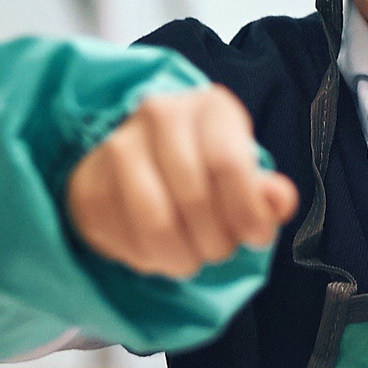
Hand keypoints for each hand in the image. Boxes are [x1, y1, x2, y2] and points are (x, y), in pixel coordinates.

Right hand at [66, 86, 296, 276]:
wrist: (140, 158)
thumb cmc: (205, 167)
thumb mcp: (244, 172)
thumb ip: (266, 191)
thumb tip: (279, 201)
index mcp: (209, 107)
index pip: (229, 165)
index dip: (246, 213)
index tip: (255, 237)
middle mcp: (159, 115)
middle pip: (194, 199)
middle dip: (215, 242)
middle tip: (218, 251)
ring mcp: (117, 146)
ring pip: (155, 223)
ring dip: (181, 257)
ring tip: (190, 259)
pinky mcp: (88, 183)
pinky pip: (123, 240)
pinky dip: (148, 260)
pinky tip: (158, 251)